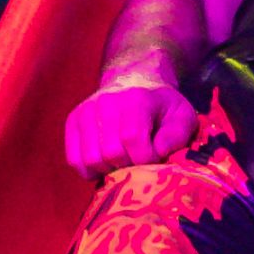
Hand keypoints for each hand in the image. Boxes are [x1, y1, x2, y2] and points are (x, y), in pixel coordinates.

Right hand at [62, 78, 200, 179]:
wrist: (134, 82)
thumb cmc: (161, 106)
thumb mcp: (181, 116)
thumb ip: (176, 135)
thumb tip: (158, 152)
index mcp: (135, 99)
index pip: (132, 139)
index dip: (146, 158)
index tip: (155, 157)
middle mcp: (106, 102)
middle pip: (111, 153)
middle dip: (129, 166)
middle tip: (138, 161)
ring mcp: (86, 111)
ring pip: (91, 159)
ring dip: (109, 170)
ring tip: (123, 162)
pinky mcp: (72, 122)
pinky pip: (74, 160)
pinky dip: (90, 171)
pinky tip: (105, 164)